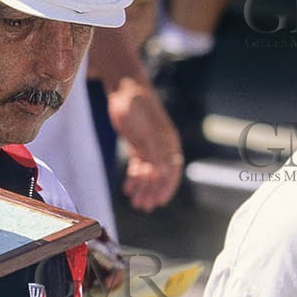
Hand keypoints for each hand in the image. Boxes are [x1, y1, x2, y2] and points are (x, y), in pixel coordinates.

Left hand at [105, 78, 183, 210]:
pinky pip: (139, 165)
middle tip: (142, 206)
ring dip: (142, 187)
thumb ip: (156, 154)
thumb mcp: (146, 133)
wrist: (123, 89)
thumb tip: (166, 174)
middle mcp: (162, 146)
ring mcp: (150, 145)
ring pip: (149, 172)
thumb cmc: (137, 108)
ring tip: (134, 200)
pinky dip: (134, 177)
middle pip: (160, 175)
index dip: (167, 188)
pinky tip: (128, 187)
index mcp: (169, 143)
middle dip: (152, 191)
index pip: (172, 171)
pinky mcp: (138, 143)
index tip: (159, 202)